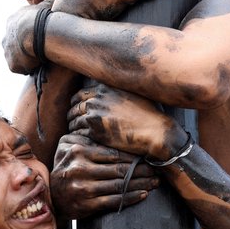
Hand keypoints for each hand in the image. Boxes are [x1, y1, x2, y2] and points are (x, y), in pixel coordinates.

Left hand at [2, 0, 54, 74]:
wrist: (35, 31)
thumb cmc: (44, 17)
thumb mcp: (47, 4)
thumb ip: (49, 1)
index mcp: (13, 21)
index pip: (20, 29)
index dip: (31, 34)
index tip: (40, 37)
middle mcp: (6, 36)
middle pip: (15, 44)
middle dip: (25, 48)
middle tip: (39, 51)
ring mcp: (8, 51)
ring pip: (17, 58)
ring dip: (26, 60)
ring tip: (40, 60)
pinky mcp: (12, 64)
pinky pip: (20, 68)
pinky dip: (28, 68)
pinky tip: (38, 66)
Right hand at [51, 133, 158, 218]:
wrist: (51, 196)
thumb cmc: (66, 166)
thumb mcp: (70, 147)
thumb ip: (89, 139)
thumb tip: (116, 132)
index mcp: (79, 151)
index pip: (114, 153)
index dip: (133, 157)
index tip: (148, 157)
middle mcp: (80, 169)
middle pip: (119, 169)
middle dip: (142, 171)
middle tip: (157, 171)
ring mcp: (83, 188)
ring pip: (119, 185)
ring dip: (141, 184)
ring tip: (154, 182)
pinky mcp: (86, 205)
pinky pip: (114, 201)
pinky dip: (131, 198)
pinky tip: (143, 194)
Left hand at [67, 85, 187, 161]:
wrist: (155, 132)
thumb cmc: (149, 114)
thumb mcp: (132, 94)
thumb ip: (115, 91)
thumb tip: (107, 92)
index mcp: (104, 88)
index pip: (80, 94)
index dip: (78, 103)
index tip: (79, 110)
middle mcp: (97, 99)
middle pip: (74, 107)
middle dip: (73, 115)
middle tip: (75, 122)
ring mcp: (94, 115)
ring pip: (74, 120)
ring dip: (74, 126)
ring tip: (79, 132)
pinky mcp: (95, 131)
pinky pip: (78, 133)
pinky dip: (78, 136)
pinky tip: (83, 140)